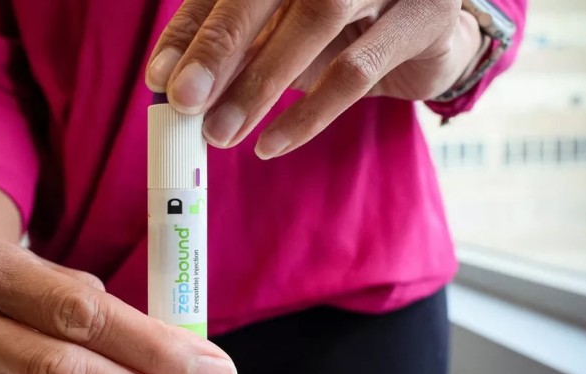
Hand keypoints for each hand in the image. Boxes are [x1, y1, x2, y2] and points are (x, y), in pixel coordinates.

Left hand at [146, 0, 482, 158]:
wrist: (426, 34)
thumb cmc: (338, 27)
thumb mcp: (279, 32)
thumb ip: (234, 48)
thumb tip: (174, 83)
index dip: (191, 31)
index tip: (159, 79)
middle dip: (219, 50)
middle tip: (183, 101)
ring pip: (314, 24)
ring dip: (259, 85)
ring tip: (220, 132)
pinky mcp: (422, 17)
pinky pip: (355, 70)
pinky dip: (308, 113)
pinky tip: (271, 143)